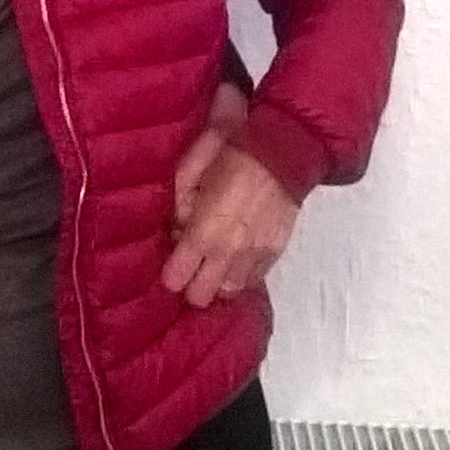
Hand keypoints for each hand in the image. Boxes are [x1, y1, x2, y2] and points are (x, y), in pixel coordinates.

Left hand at [163, 140, 297, 308]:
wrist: (279, 153)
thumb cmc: (227, 156)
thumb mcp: (187, 173)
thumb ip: (179, 207)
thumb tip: (178, 230)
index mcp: (202, 233)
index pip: (177, 278)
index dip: (170, 275)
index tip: (171, 265)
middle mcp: (228, 253)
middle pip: (202, 296)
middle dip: (192, 286)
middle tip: (191, 267)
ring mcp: (255, 256)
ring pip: (230, 291)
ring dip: (218, 281)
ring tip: (214, 264)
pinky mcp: (275, 252)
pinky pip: (254, 279)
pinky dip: (241, 274)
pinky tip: (236, 259)